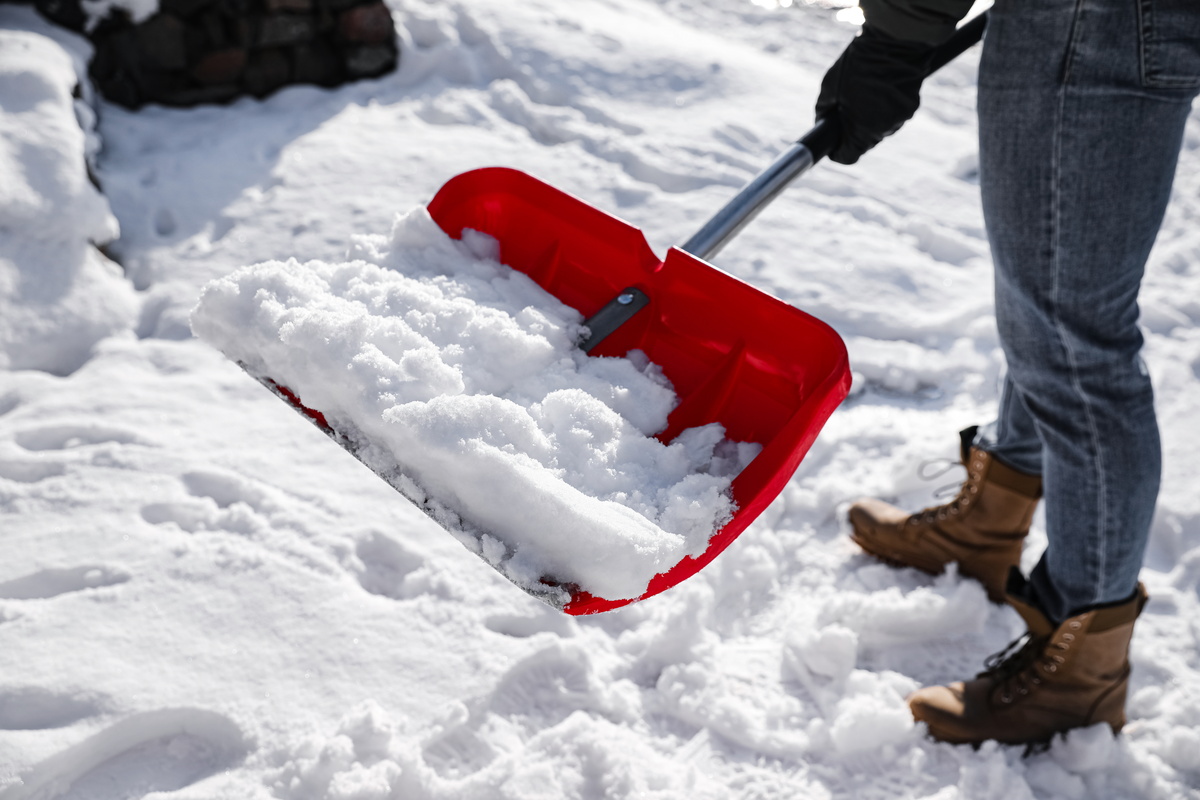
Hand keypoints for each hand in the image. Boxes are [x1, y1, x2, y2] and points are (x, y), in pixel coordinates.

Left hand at [815, 24, 936, 164]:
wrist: (894, 40)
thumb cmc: (857, 63)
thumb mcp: (829, 87)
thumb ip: (823, 112)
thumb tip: (823, 124)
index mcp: (862, 130)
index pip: (848, 156)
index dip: (838, 152)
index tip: (832, 145)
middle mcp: (884, 129)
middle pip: (865, 143)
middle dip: (853, 133)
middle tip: (845, 114)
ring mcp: (900, 119)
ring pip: (880, 130)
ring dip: (870, 121)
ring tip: (863, 98)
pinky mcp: (912, 107)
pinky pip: (893, 116)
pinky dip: (885, 109)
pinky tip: (879, 91)